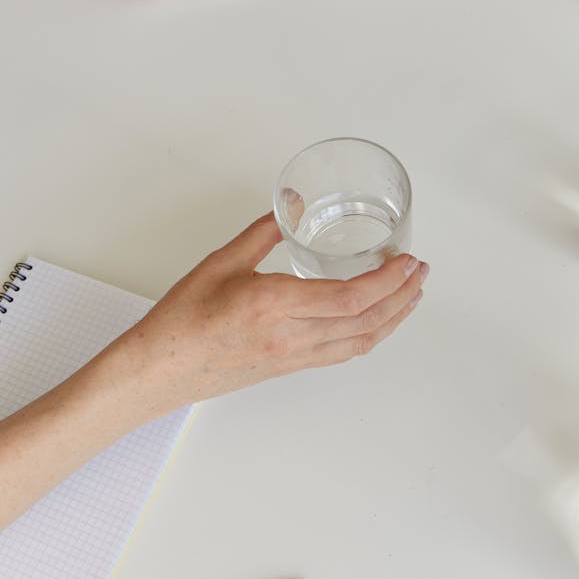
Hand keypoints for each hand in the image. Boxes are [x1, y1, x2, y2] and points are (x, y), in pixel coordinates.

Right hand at [130, 213, 427, 406]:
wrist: (158, 371)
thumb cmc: (181, 319)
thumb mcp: (221, 262)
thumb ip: (263, 232)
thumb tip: (293, 207)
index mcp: (274, 306)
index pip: (350, 297)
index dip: (388, 281)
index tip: (407, 261)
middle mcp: (291, 337)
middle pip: (366, 322)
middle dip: (402, 297)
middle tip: (420, 273)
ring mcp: (293, 357)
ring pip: (359, 343)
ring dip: (392, 320)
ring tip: (410, 297)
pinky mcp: (289, 368)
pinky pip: (341, 353)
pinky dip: (368, 335)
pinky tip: (375, 321)